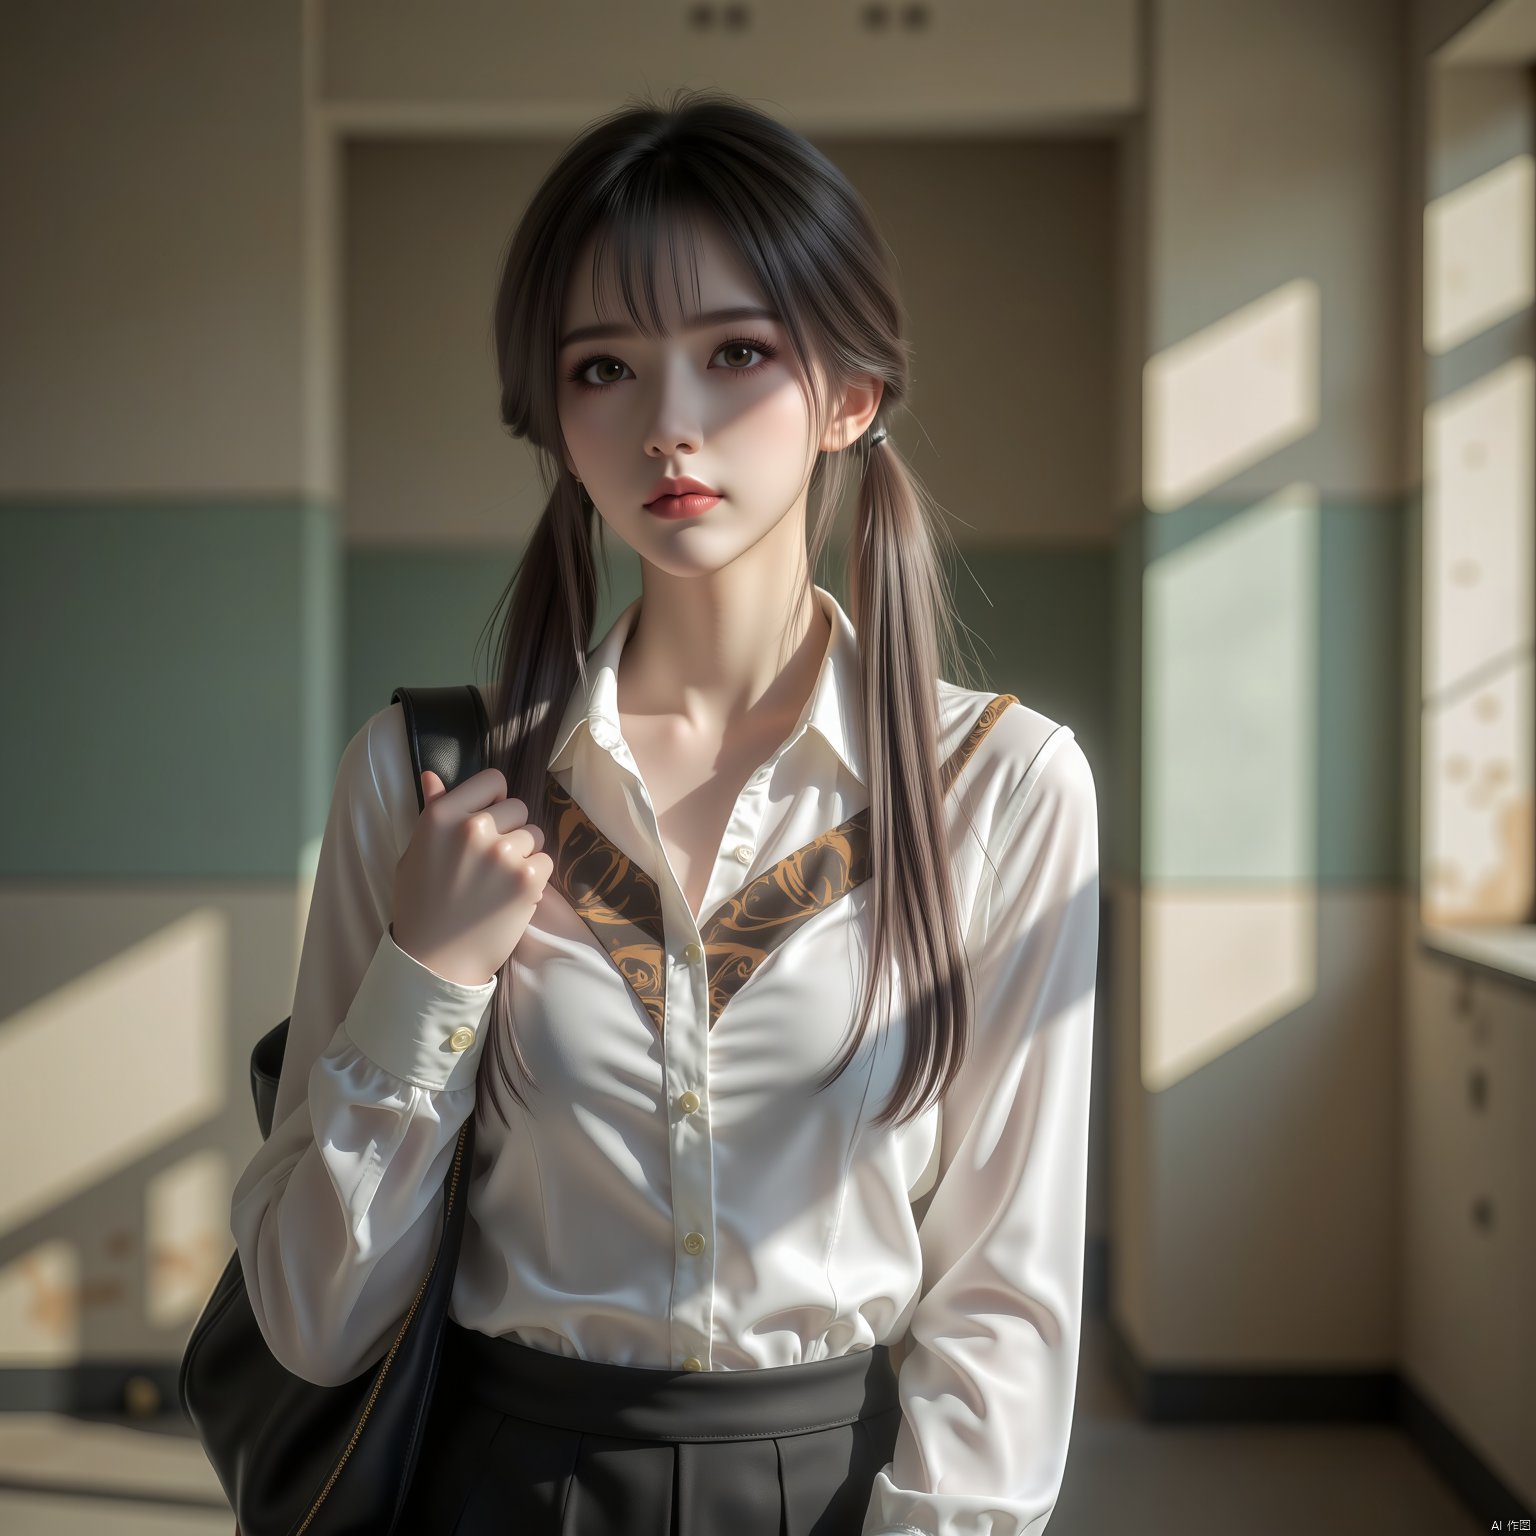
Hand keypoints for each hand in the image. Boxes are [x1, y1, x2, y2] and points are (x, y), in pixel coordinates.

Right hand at [391, 767, 552, 986]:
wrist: (436, 961)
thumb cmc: (422, 906)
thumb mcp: (415, 853)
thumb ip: (432, 811)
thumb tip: (432, 774)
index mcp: (442, 816)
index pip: (492, 780)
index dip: (495, 799)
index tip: (490, 819)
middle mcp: (473, 828)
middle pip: (518, 808)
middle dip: (510, 830)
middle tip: (490, 862)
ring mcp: (503, 853)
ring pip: (535, 835)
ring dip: (524, 855)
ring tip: (499, 882)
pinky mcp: (527, 879)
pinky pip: (546, 861)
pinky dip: (535, 878)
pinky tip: (511, 896)